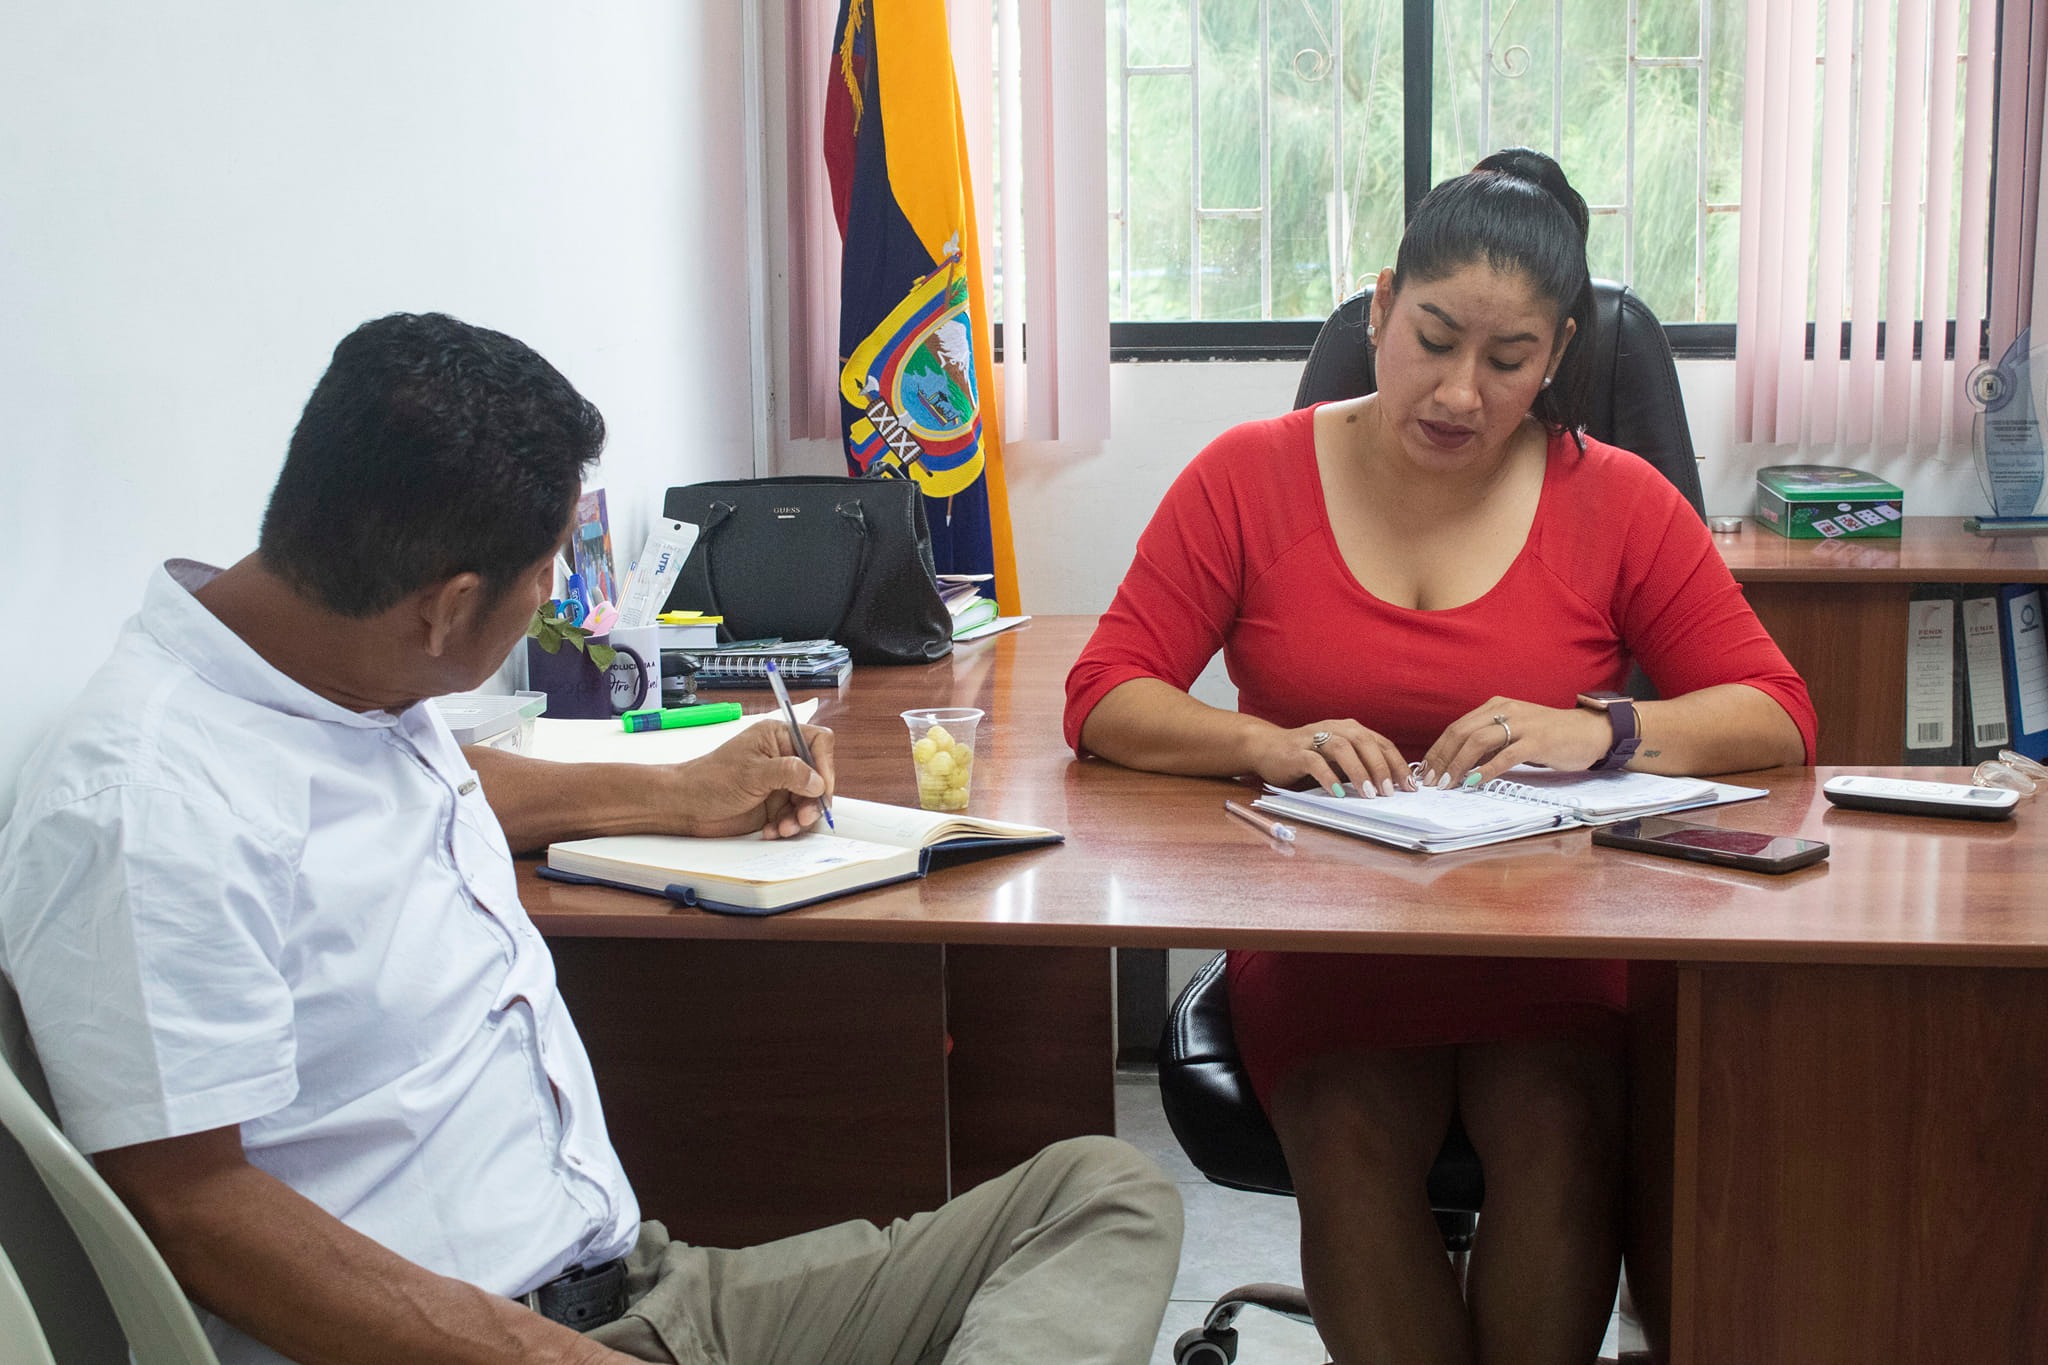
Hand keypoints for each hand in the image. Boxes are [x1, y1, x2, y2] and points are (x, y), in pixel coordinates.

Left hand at [672, 719, 835, 838]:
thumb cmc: (710, 779)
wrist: (686, 806)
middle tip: (804, 816)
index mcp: (778, 738)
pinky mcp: (775, 805)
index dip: (825, 765)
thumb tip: (818, 781)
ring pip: (809, 800)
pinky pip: (795, 816)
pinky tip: (772, 830)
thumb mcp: (753, 773)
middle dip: (814, 799)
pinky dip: (788, 826)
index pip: (818, 743)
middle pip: (819, 776)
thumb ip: (789, 773)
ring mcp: (780, 783)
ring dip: (801, 817)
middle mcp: (783, 758)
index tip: (820, 788)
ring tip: (785, 827)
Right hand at [1247, 719, 1413, 795]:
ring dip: (1358, 771)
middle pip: (1364, 742)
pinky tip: (1338, 793)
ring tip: (1369, 794)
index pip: (1381, 743)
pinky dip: (1328, 777)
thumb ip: (1359, 766)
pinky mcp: (1295, 752)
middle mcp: (1334, 728)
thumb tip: (1390, 787)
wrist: (1266, 748)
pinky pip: (1314, 762)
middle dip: (1381, 767)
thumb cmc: (1307, 757)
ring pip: (1341, 748)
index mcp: (1349, 729)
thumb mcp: (1338, 759)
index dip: (1397, 764)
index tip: (1410, 786)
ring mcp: (1313, 738)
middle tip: (1390, 792)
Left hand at [1417, 696, 1609, 787]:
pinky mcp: (1538, 741)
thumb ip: (1490, 743)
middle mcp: (1506, 710)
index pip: (1457, 727)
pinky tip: (1473, 783)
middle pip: (1461, 733)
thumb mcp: (1515, 733)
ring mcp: (1522, 724)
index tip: (1426, 771)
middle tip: (1431, 782)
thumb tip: (1459, 764)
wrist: (1590, 731)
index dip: (1438, 750)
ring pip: (1478, 742)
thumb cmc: (1550, 736)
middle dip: (1442, 759)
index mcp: (1496, 706)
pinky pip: (1505, 756)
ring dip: (1458, 766)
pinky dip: (1485, 770)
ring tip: (1447, 785)